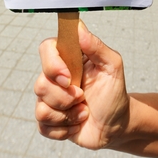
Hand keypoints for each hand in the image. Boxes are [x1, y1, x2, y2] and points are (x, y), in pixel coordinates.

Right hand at [34, 21, 129, 149]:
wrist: (117, 125)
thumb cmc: (114, 93)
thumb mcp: (113, 66)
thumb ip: (97, 46)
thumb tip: (79, 28)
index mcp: (68, 59)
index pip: (46, 48)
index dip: (52, 64)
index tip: (68, 77)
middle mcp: (55, 77)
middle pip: (40, 84)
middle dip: (64, 97)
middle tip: (82, 97)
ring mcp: (49, 99)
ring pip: (41, 108)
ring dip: (68, 115)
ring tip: (83, 112)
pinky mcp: (49, 121)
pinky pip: (43, 126)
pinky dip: (64, 129)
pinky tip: (77, 124)